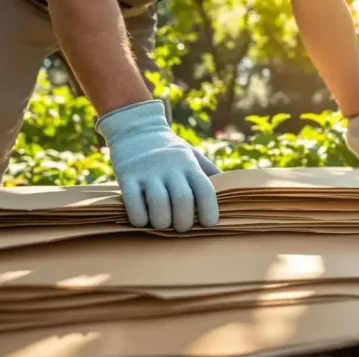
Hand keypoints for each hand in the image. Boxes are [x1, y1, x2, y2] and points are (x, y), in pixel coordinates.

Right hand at [96, 100, 220, 231]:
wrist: (136, 129)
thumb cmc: (170, 151)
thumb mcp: (193, 155)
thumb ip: (209, 172)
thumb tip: (231, 190)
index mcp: (189, 165)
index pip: (205, 190)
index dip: (209, 210)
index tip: (208, 223)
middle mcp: (170, 168)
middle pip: (182, 200)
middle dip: (184, 221)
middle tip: (182, 226)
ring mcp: (147, 172)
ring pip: (158, 204)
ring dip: (162, 222)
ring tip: (163, 224)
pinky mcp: (127, 176)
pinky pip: (133, 203)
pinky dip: (139, 218)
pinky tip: (142, 219)